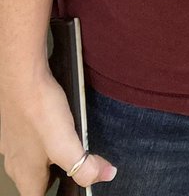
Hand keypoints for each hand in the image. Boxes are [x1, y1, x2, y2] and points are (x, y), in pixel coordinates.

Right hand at [0, 72, 115, 193]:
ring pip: (31, 157)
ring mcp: (12, 141)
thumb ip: (84, 165)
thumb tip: (105, 175)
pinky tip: (55, 120)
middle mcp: (15, 161)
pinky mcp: (15, 122)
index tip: (70, 188)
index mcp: (25, 174)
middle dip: (54, 177)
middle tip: (75, 165)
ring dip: (49, 155)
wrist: (20, 74)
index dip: (55, 195)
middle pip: (34, 180)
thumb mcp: (65, 143)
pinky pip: (29, 136)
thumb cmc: (38, 109)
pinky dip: (43, 134)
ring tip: (69, 141)